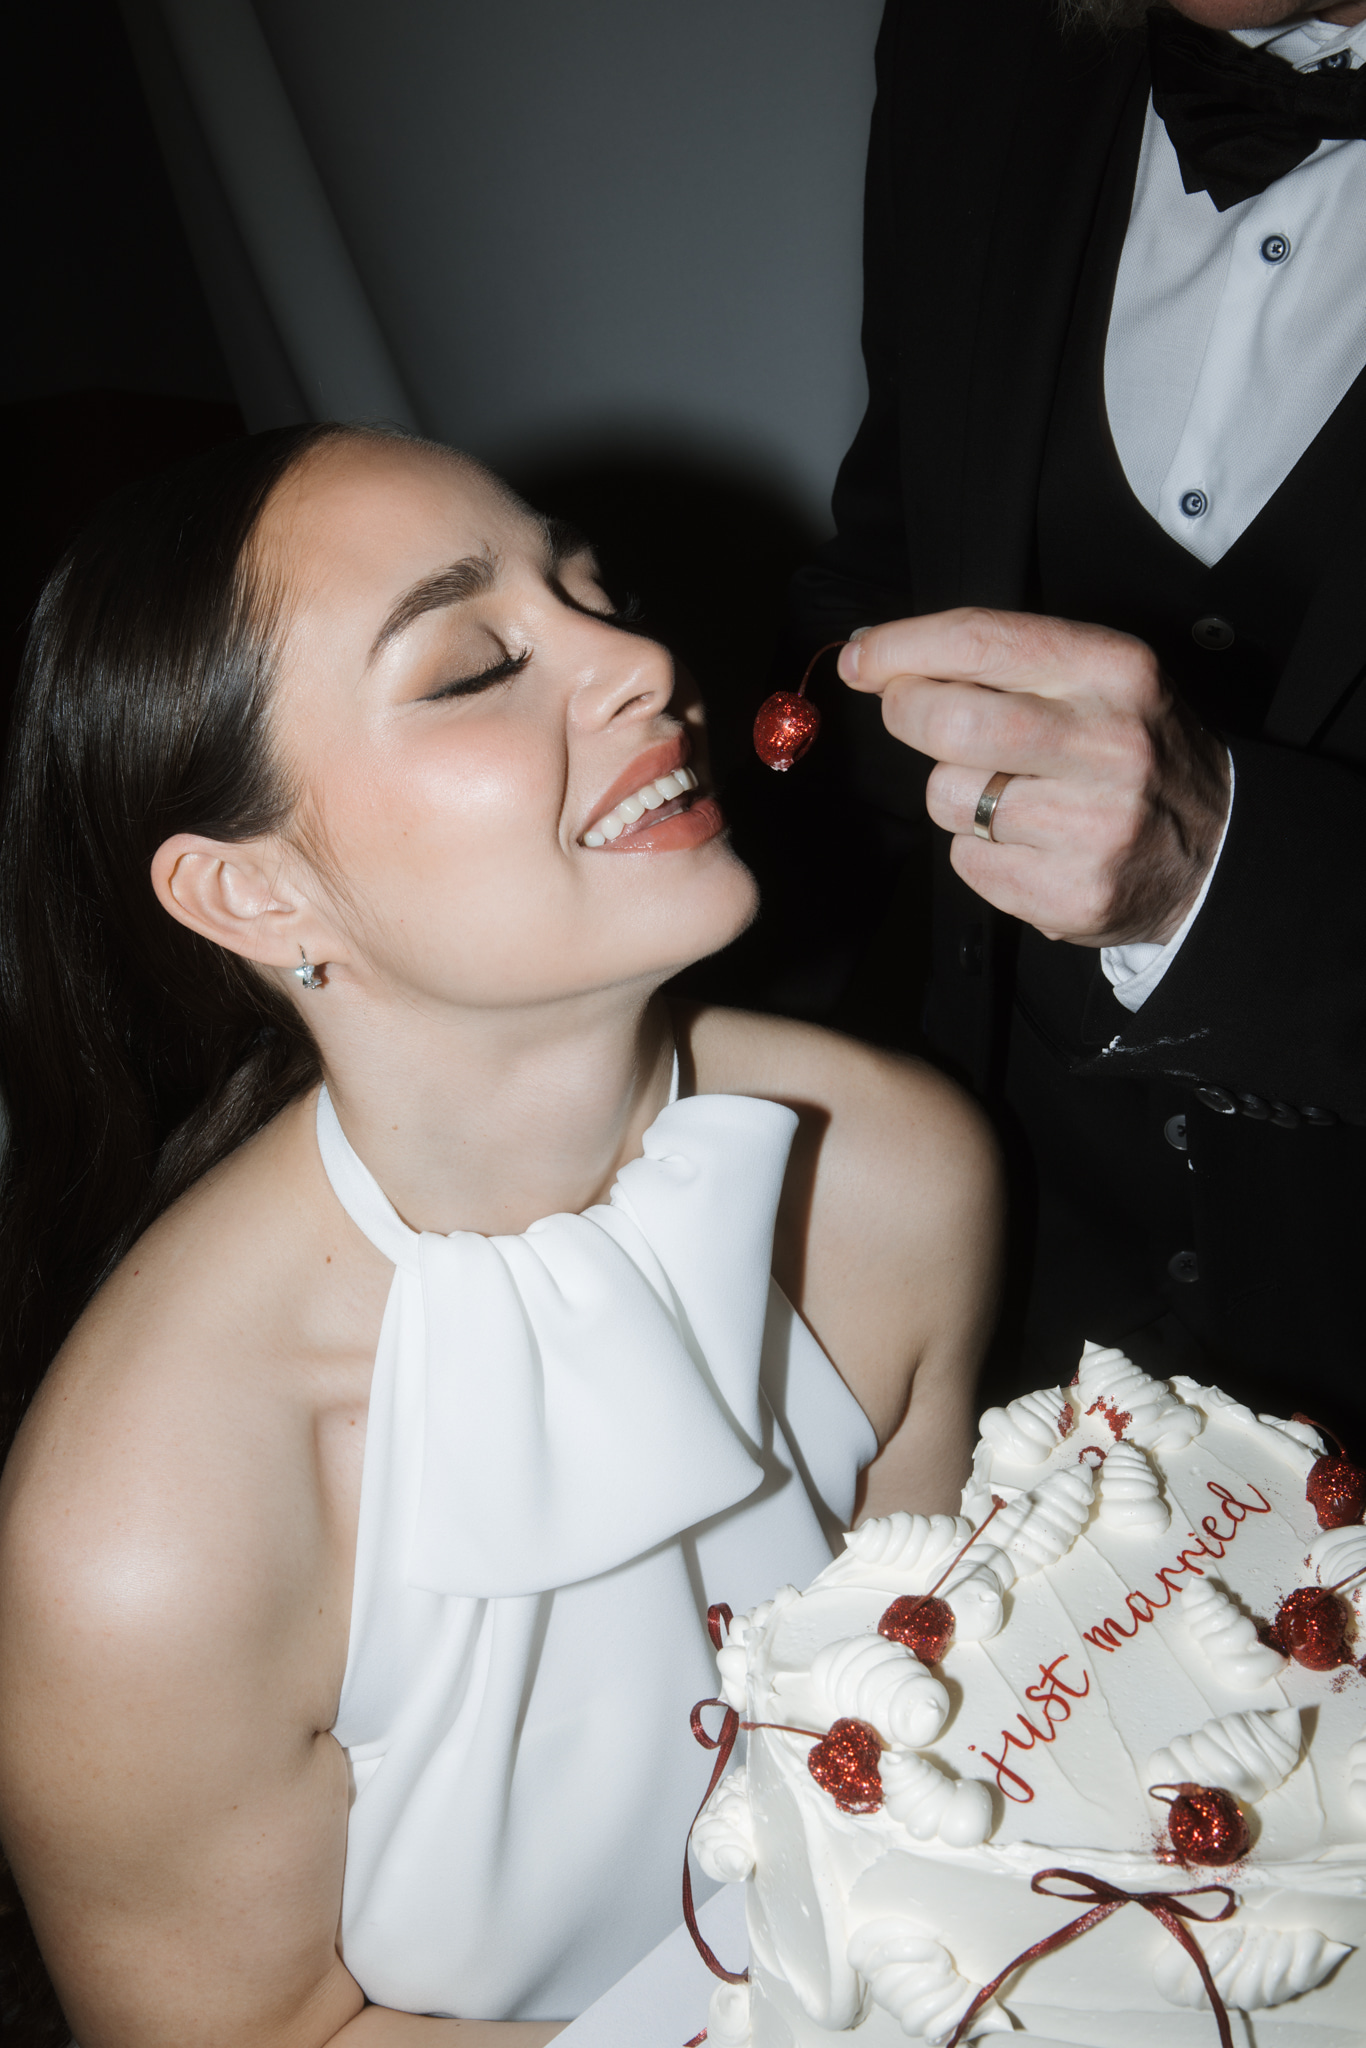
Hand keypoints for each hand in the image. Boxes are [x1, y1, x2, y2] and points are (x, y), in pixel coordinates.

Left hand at [839, 608, 1230, 946]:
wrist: (1216, 853)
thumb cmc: (1132, 751)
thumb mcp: (1099, 680)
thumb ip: (1004, 662)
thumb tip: (878, 655)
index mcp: (1113, 671)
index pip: (981, 639)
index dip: (901, 646)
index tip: (860, 655)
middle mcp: (1108, 744)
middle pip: (948, 720)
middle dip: (905, 712)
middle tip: (910, 713)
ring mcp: (1091, 826)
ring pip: (948, 797)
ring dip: (953, 793)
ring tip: (1007, 794)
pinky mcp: (1070, 893)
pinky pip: (967, 863)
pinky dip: (979, 851)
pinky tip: (1027, 843)